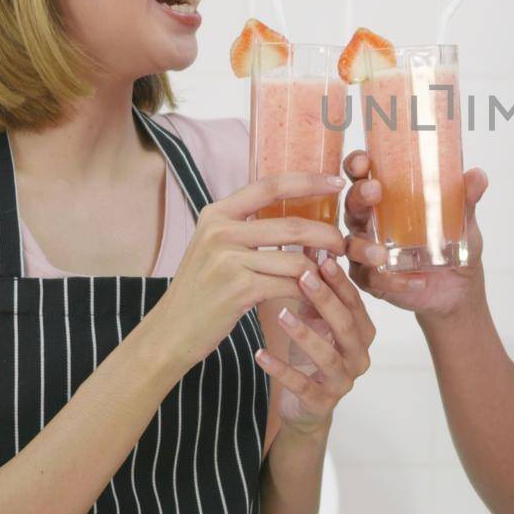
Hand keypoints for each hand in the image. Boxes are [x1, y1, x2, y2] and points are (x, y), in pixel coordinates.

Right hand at [145, 173, 347, 373]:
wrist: (170, 331)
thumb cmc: (200, 290)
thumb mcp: (214, 247)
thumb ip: (245, 227)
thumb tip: (295, 216)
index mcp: (217, 213)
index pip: (271, 185)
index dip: (308, 181)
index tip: (337, 181)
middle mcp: (221, 231)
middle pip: (293, 224)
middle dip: (327, 234)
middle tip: (343, 244)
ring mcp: (228, 259)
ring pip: (297, 258)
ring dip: (321, 269)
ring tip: (330, 275)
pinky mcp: (238, 289)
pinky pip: (289, 285)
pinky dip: (308, 292)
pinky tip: (313, 297)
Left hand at [255, 257, 374, 434]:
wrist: (306, 405)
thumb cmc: (312, 352)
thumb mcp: (315, 318)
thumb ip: (315, 289)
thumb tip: (306, 243)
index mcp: (361, 331)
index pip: (354, 302)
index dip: (339, 281)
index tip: (322, 257)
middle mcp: (359, 355)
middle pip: (346, 325)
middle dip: (326, 300)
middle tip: (303, 277)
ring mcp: (342, 381)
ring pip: (328, 356)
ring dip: (305, 333)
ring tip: (281, 314)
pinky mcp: (321, 403)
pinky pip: (302, 385)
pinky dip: (281, 370)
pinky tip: (260, 354)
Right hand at [340, 150, 487, 318]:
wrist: (458, 287)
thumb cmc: (451, 244)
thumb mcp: (463, 221)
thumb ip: (466, 199)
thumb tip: (477, 176)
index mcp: (385, 199)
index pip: (362, 176)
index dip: (357, 165)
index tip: (364, 161)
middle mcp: (370, 223)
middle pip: (352, 206)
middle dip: (358, 196)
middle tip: (374, 191)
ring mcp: (367, 252)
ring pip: (351, 246)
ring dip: (363, 247)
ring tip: (382, 254)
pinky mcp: (373, 280)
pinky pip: (370, 279)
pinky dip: (390, 281)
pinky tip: (414, 281)